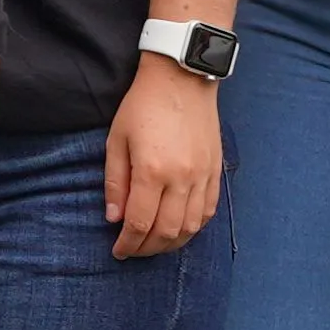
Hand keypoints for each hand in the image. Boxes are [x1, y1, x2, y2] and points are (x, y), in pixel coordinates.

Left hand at [101, 58, 224, 260]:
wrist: (181, 77)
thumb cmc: (142, 105)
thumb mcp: (116, 140)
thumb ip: (115, 182)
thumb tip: (113, 219)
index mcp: (152, 170)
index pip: (139, 222)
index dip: (127, 243)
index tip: (118, 251)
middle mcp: (181, 178)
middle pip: (166, 231)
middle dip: (147, 249)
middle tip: (133, 251)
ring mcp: (202, 175)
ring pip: (190, 227)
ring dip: (171, 244)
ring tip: (154, 245)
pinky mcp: (215, 170)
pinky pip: (209, 211)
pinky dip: (194, 228)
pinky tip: (180, 230)